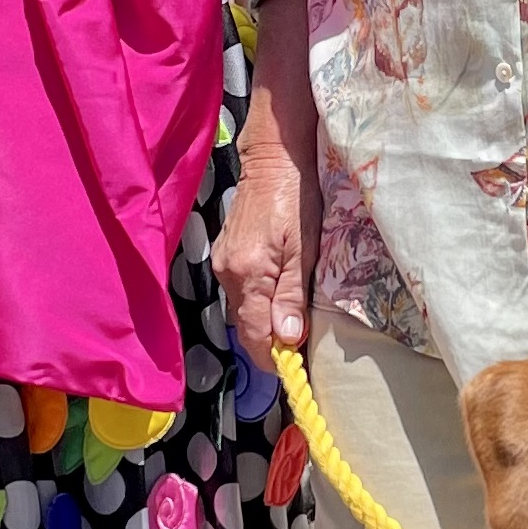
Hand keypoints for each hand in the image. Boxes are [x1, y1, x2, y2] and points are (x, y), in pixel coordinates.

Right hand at [214, 142, 313, 368]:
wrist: (274, 159)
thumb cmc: (297, 198)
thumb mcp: (305, 247)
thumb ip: (293, 294)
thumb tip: (288, 337)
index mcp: (247, 274)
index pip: (254, 335)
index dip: (273, 358)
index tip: (295, 369)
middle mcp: (227, 272)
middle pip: (246, 325)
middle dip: (270, 341)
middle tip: (301, 346)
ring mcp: (222, 262)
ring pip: (242, 309)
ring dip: (264, 321)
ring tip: (293, 322)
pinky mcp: (224, 254)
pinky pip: (240, 291)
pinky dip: (258, 302)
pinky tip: (278, 296)